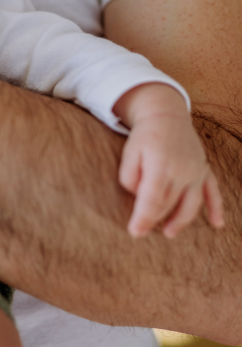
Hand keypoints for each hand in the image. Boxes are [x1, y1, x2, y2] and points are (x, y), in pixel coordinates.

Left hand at [115, 84, 224, 237]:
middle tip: (142, 231)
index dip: (143, 218)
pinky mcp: (204, 169)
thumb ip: (129, 176)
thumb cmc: (144, 135)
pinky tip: (217, 224)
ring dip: (181, 221)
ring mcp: (196, 170)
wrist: (166, 114)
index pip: (152, 199)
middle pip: (169, 203)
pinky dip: (217, 208)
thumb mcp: (128, 152)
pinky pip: (214, 191)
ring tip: (168, 233)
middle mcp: (182, 169)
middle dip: (155, 219)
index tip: (135, 232)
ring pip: (191, 203)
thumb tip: (138, 197)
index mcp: (160, 164)